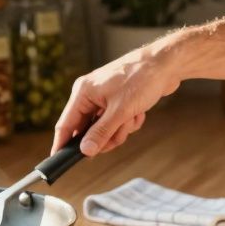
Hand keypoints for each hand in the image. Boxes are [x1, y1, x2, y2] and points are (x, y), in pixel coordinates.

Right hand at [52, 44, 180, 157]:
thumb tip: (85, 151)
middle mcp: (91, 95)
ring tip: (133, 116)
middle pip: (88, 130)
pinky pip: (118, 123)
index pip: (66, 124)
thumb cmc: (141, 78)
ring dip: (121, 129)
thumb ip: (101, 132)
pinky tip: (139, 112)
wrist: (166, 65)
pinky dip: (129, 122)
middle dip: (106, 135)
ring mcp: (104, 99)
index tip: (59, 160)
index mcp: (83, 92)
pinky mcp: (118, 102)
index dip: (62, 144)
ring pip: (105, 130)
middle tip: (119, 133)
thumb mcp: (120, 111)